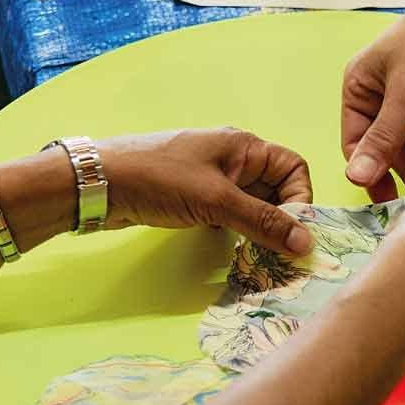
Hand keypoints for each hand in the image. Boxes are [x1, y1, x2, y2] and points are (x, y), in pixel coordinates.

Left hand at [94, 128, 316, 255]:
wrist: (99, 184)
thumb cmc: (158, 179)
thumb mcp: (217, 201)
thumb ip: (262, 222)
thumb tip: (305, 243)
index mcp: (243, 147)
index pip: (292, 168)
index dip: (300, 198)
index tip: (293, 231)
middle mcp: (231, 159)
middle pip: (274, 189)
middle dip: (282, 219)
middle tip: (283, 254)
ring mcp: (210, 179)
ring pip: (250, 205)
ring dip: (259, 229)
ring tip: (263, 257)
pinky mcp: (193, 199)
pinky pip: (227, 215)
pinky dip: (235, 231)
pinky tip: (234, 250)